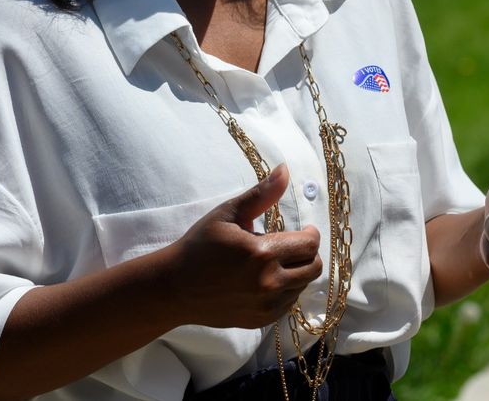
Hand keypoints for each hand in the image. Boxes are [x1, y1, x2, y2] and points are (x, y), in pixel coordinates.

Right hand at [169, 164, 321, 327]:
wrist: (175, 287)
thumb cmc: (199, 245)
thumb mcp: (228, 214)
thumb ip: (261, 194)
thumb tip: (285, 170)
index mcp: (262, 252)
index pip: (309, 244)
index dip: (311, 234)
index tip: (304, 230)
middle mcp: (269, 282)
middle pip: (313, 267)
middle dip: (308, 253)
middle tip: (293, 245)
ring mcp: (266, 305)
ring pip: (302, 286)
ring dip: (296, 272)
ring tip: (276, 262)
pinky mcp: (261, 320)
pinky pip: (288, 304)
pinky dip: (285, 290)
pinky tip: (267, 280)